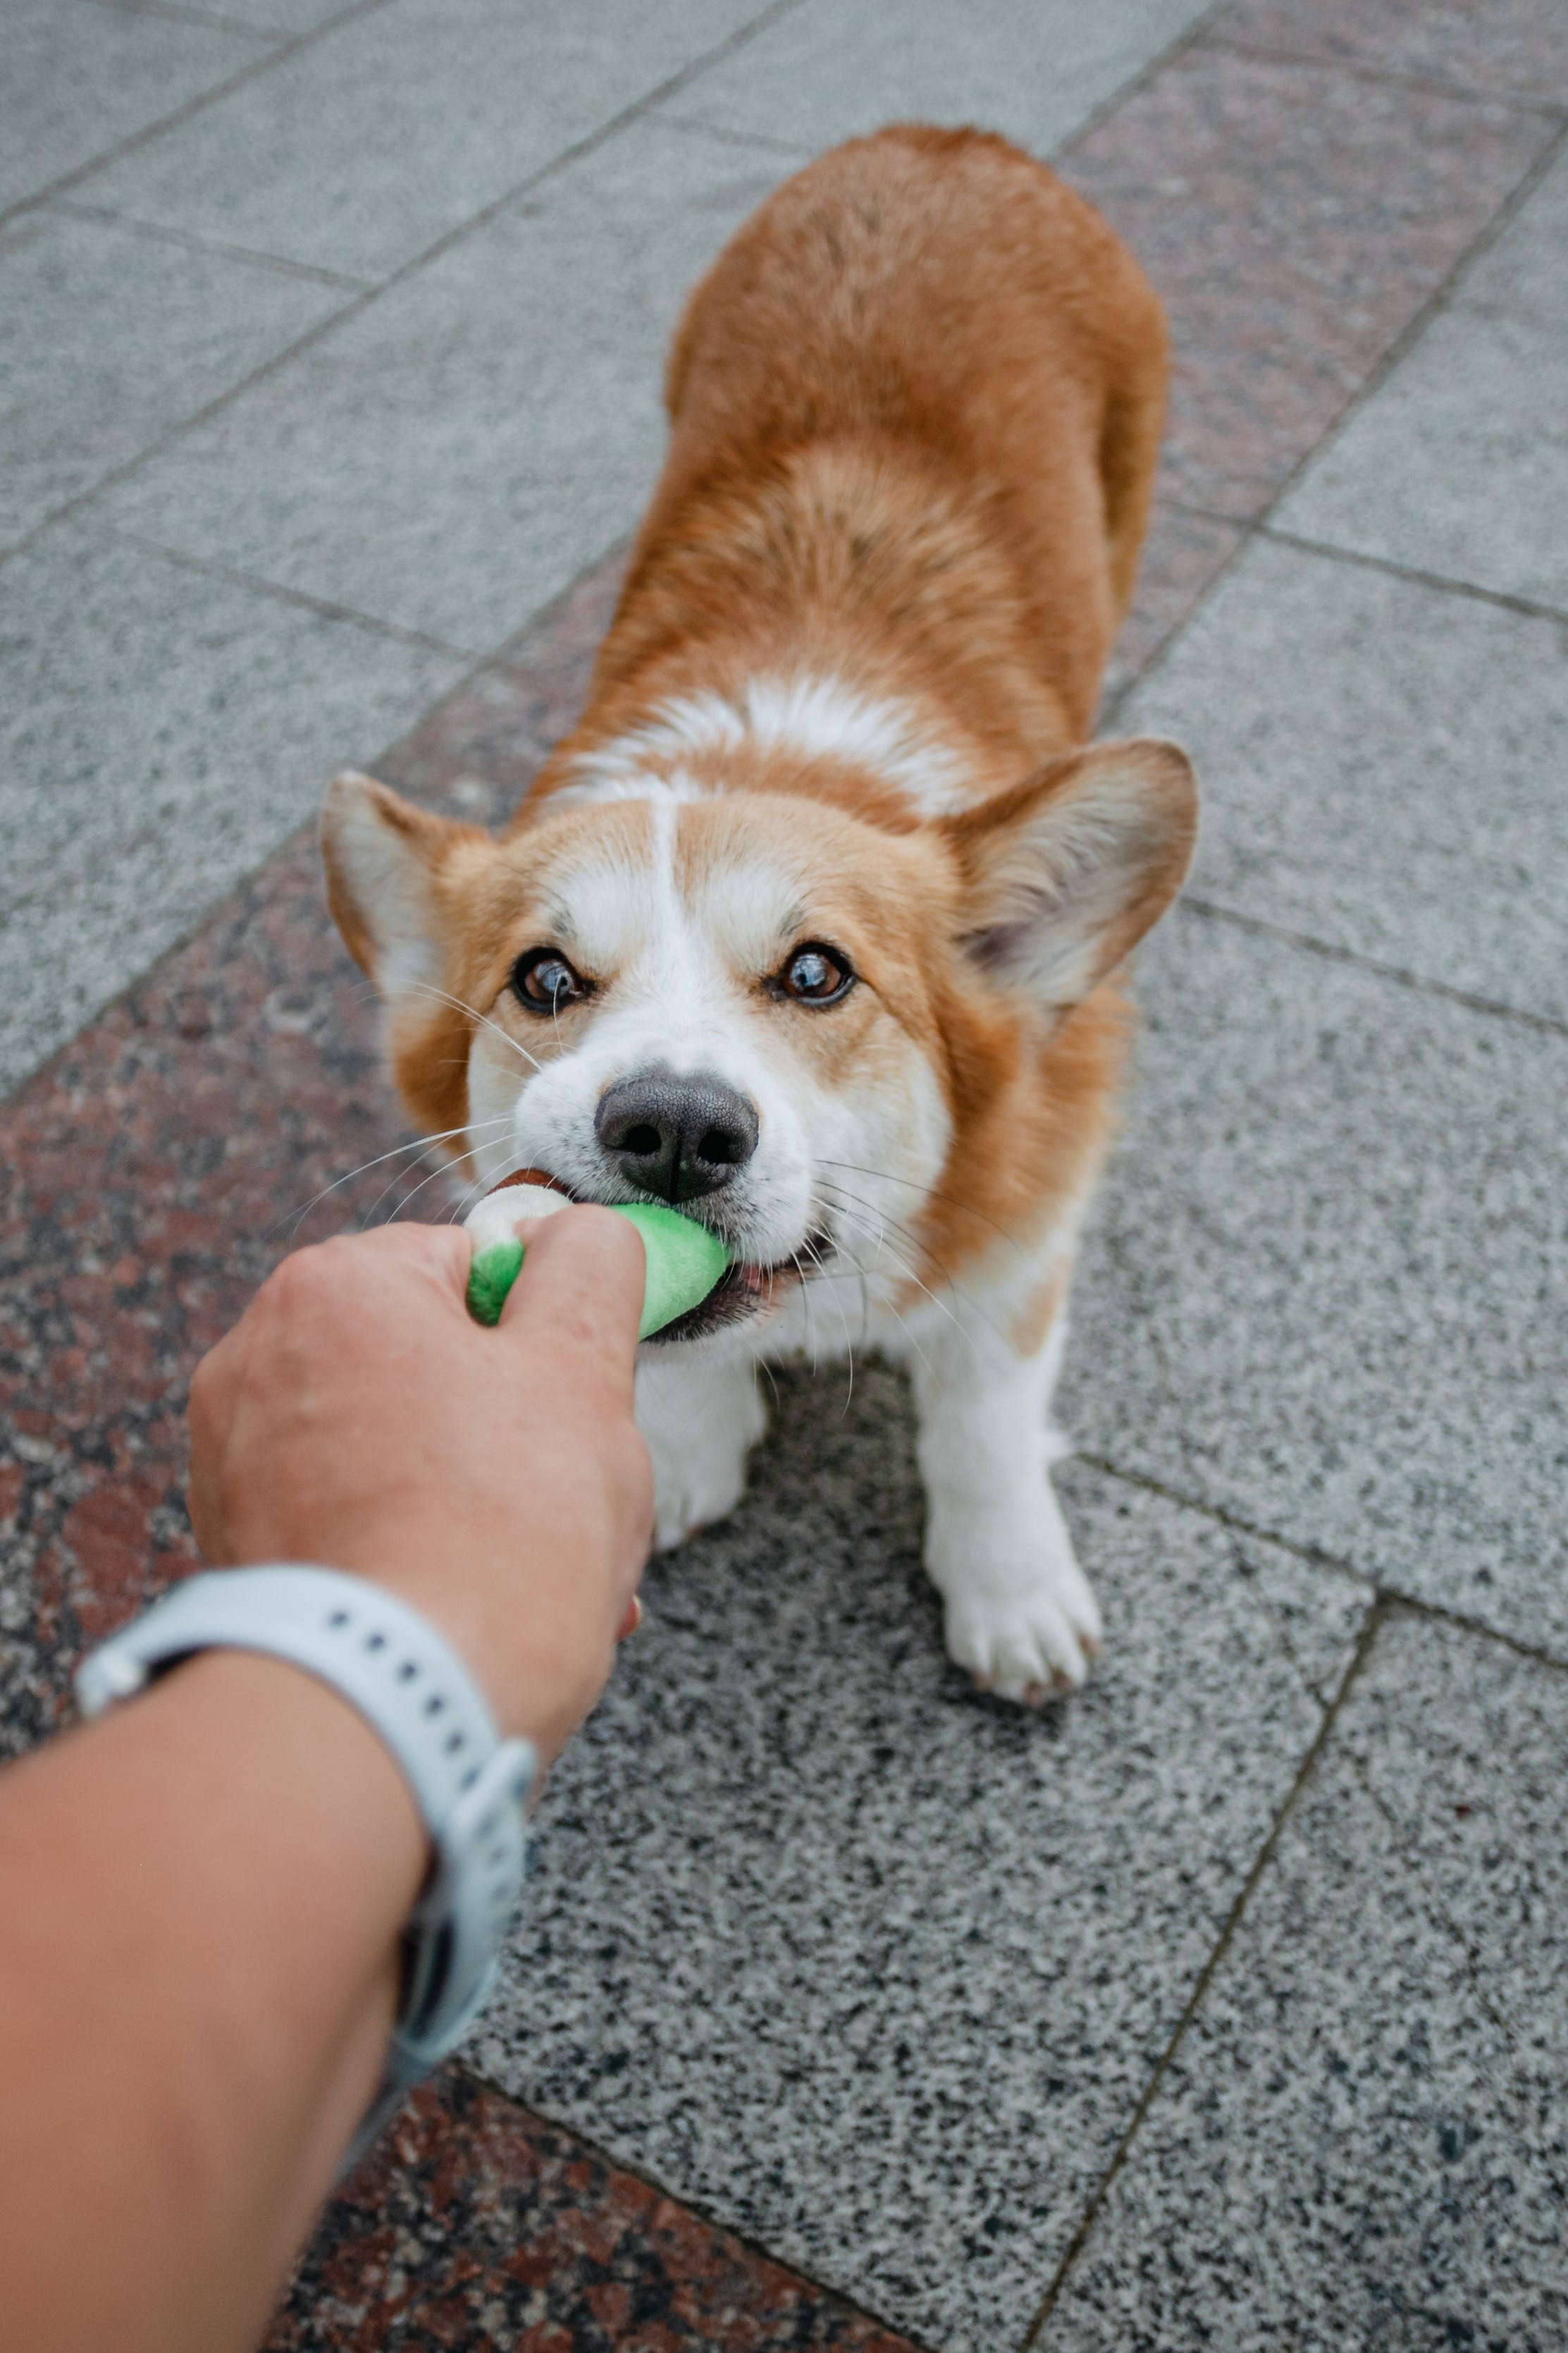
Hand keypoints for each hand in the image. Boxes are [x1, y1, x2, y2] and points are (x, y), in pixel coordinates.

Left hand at [188, 1210, 652, 1759]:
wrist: (400, 1711)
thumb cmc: (494, 1543)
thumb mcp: (584, 1368)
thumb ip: (592, 1268)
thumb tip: (581, 1233)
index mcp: (334, 1287)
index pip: (476, 1263)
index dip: (549, 1335)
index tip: (580, 1397)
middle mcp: (257, 1358)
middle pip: (436, 1361)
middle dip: (517, 1429)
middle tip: (570, 1496)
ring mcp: (236, 1461)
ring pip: (403, 1447)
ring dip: (481, 1496)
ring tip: (540, 1570)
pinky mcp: (240, 1550)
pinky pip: (357, 1520)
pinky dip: (421, 1548)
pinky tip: (482, 1605)